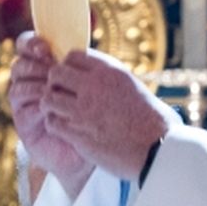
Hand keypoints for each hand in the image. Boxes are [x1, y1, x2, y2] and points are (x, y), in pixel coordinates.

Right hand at [9, 33, 92, 196]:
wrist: (94, 148)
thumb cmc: (96, 113)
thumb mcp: (91, 86)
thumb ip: (81, 67)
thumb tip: (82, 48)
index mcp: (45, 68)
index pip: (29, 47)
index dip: (32, 43)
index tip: (45, 47)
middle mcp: (31, 83)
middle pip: (19, 63)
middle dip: (31, 61)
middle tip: (48, 65)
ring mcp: (25, 103)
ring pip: (17, 83)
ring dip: (33, 81)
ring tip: (50, 86)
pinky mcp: (24, 122)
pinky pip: (21, 106)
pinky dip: (34, 102)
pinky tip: (48, 103)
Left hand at [40, 49, 177, 180]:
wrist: (158, 150)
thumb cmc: (155, 123)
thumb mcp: (136, 90)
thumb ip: (115, 82)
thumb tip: (105, 80)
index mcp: (111, 72)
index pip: (74, 56)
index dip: (68, 67)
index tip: (71, 79)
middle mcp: (94, 87)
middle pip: (56, 73)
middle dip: (55, 84)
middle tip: (61, 96)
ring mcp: (83, 110)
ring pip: (48, 98)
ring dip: (51, 106)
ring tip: (60, 114)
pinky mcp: (78, 133)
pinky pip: (52, 122)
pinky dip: (55, 125)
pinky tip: (65, 130)